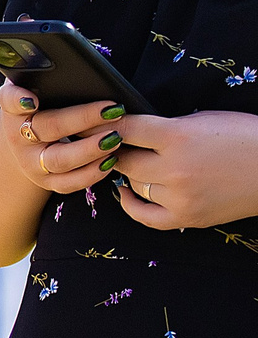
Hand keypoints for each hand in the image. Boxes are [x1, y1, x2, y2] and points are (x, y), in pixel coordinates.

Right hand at [0, 80, 127, 194]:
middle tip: (112, 110)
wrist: (24, 145)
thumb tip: (59, 44)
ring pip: (59, 160)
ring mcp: (30, 162)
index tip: (33, 99)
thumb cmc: (40, 109)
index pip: (9, 100)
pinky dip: (91, 173)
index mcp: (13, 109)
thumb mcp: (35, 89)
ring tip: (115, 137)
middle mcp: (17, 137)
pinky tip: (110, 159)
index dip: (18, 99)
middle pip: (47, 127)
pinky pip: (69, 183)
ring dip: (90, 149)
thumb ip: (43, 71)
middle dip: (82, 119)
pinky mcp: (46, 182)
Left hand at [106, 110, 257, 230]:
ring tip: (128, 162)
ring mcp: (181, 196)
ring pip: (132, 183)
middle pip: (122, 159)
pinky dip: (130, 204)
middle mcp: (175, 168)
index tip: (94, 124)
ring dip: (127, 172)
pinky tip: (125, 191)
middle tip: (108, 144)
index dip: (105, 125)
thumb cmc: (243, 137)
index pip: (124, 128)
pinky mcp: (189, 217)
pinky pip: (145, 216)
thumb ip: (164, 126)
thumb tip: (128, 129)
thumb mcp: (202, 119)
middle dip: (114, 150)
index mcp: (177, 135)